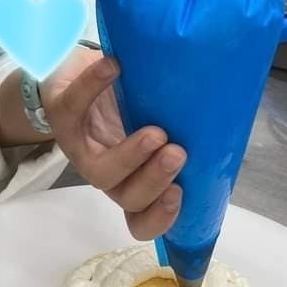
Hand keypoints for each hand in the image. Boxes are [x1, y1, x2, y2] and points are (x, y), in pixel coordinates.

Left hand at [40, 48, 186, 239]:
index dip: (161, 217)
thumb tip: (226, 114)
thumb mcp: (156, 115)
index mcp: (131, 178)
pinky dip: (93, 85)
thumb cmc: (122, 98)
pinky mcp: (60, 113)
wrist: (72, 69)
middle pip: (128, 198)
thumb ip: (182, 125)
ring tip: (156, 133)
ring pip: (99, 171)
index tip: (182, 192)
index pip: (142, 218)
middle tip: (177, 154)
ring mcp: (81, 146)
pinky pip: (72, 105)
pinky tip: (114, 68)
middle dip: (155, 181)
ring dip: (130, 156)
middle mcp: (107, 170)